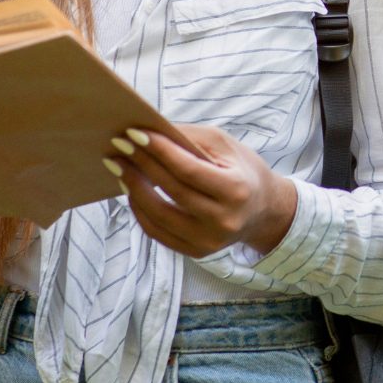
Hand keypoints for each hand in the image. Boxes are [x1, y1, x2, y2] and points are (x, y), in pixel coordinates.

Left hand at [106, 125, 297, 257]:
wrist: (263, 210)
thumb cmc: (241, 170)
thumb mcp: (225, 145)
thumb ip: (188, 138)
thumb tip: (148, 131)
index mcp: (236, 190)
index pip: (189, 170)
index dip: (159, 151)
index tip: (134, 133)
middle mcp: (223, 220)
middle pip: (172, 191)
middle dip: (141, 165)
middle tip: (119, 145)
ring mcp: (208, 241)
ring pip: (158, 216)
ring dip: (134, 189)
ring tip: (119, 167)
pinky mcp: (195, 252)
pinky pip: (157, 232)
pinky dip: (140, 210)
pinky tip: (131, 190)